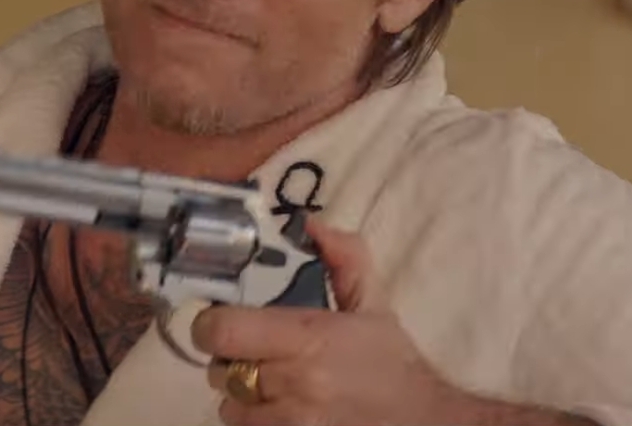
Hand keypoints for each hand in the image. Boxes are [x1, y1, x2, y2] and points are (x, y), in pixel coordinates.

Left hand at [192, 219, 467, 425]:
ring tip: (270, 385)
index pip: (223, 331)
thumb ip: (345, 258)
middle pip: (220, 370)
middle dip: (230, 359)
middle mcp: (292, 382)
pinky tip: (279, 408)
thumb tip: (311, 224)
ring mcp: (289, 421)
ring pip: (230, 406)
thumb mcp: (373, 304)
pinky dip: (255, 419)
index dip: (211, 325)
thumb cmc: (391, 362)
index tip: (220, 320)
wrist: (420, 421)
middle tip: (252, 353)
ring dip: (242, 394)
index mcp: (307, 338)